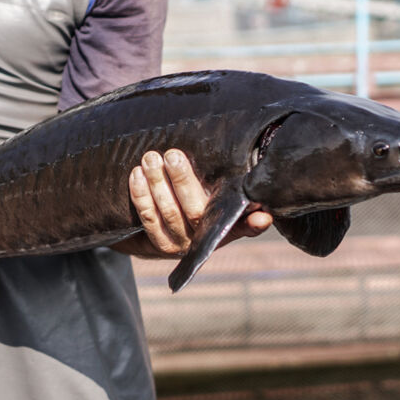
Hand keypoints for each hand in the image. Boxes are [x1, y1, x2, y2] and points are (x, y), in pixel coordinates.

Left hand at [117, 149, 272, 257]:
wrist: (167, 229)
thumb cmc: (201, 199)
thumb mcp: (220, 195)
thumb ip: (236, 190)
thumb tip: (262, 203)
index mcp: (228, 226)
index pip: (245, 226)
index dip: (253, 223)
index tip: (261, 215)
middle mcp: (206, 238)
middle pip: (195, 211)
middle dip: (182, 180)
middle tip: (171, 155)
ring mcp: (182, 244)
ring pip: (169, 213)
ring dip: (157, 184)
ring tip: (150, 158)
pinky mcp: (160, 245)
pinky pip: (148, 218)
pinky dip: (141, 195)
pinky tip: (137, 174)